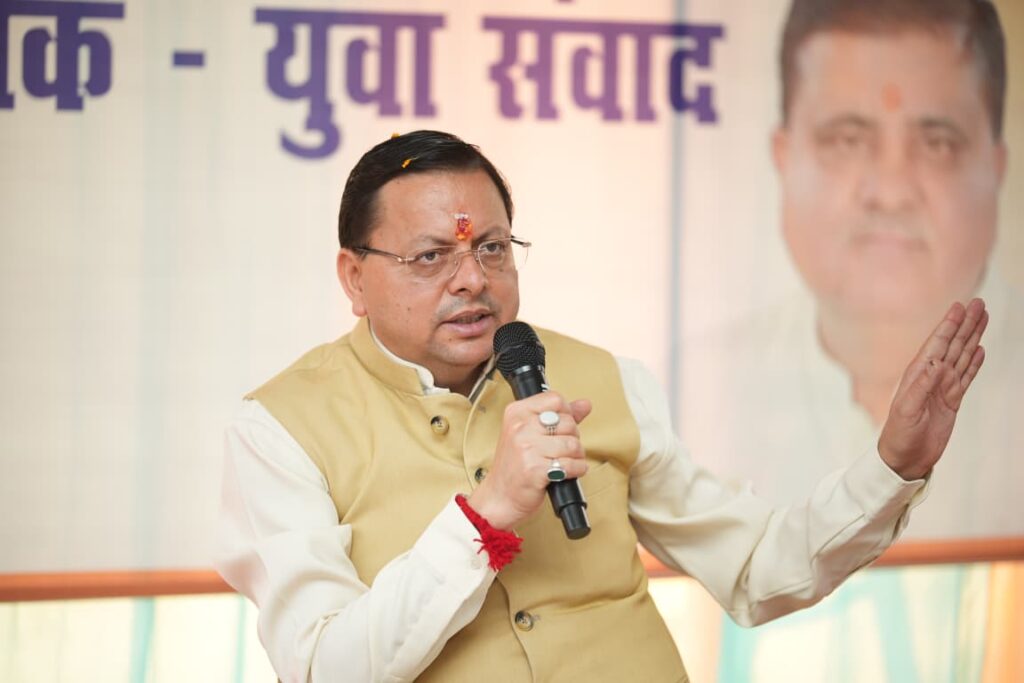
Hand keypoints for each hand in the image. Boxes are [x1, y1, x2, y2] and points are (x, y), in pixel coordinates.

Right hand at [467, 392, 591, 529]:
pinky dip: (576, 470)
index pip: (555, 399)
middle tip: (560, 449)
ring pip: (573, 444)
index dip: (566, 414)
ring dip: (575, 456)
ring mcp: (527, 448)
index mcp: (517, 412)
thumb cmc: (516, 465)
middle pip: (568, 422)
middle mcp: (520, 427)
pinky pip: (571, 464)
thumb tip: (585, 404)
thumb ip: (559, 416)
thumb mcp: (530, 433)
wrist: (500, 496)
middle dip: (572, 438)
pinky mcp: (535, 469)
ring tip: (563, 462)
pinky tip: (565, 473)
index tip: (559, 428)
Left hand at [878, 298, 987, 480]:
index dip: (949, 325)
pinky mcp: (952, 400)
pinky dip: (974, 362)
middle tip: (979, 303)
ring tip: (984, 318)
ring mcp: (943, 387)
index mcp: (917, 374)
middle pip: (953, 344)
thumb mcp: (907, 411)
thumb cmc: (899, 434)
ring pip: (962, 356)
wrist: (905, 458)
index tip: (960, 306)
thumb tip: (936, 364)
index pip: (936, 344)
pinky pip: (967, 376)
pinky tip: (980, 349)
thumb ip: (921, 387)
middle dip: (966, 324)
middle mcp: (931, 376)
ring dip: (973, 337)